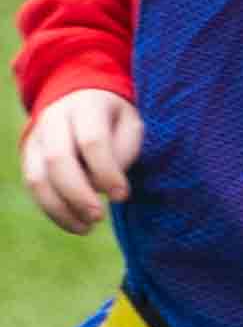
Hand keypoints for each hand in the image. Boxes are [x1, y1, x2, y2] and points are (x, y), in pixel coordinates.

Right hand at [22, 90, 141, 231]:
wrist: (78, 98)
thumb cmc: (113, 119)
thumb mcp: (130, 125)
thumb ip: (123, 152)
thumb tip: (106, 189)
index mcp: (85, 106)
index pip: (92, 141)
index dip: (106, 172)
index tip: (122, 197)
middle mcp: (54, 119)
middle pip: (58, 160)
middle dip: (78, 195)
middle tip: (98, 217)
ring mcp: (36, 138)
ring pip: (38, 178)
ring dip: (61, 209)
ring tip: (87, 228)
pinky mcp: (28, 156)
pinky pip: (34, 187)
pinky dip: (52, 211)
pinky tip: (75, 223)